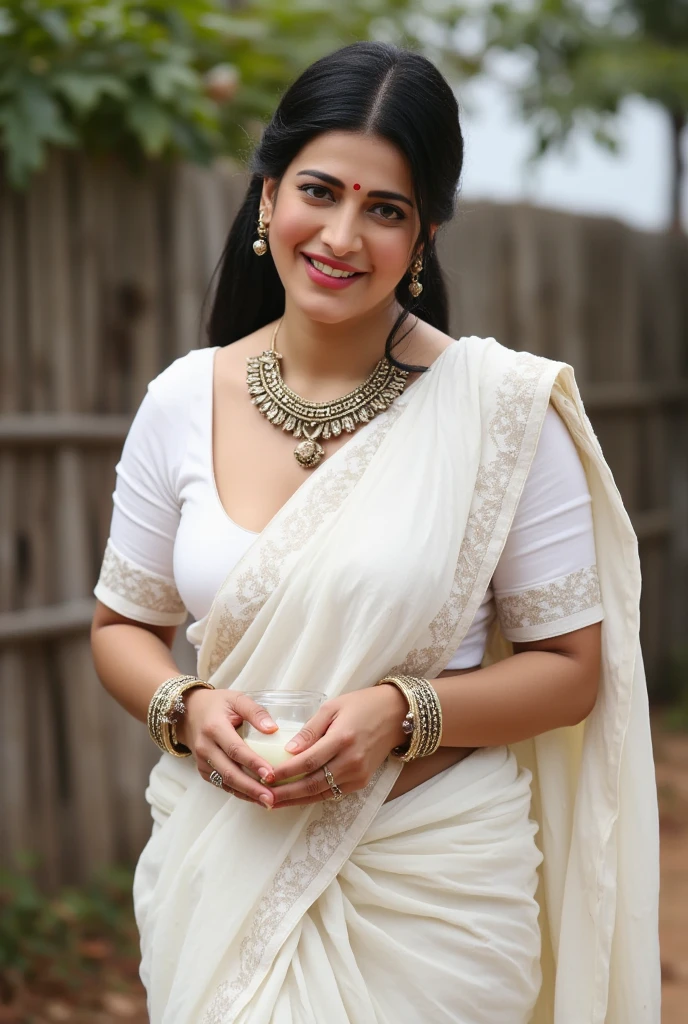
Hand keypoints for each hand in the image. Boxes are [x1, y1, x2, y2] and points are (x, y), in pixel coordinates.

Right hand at [178, 688, 280, 807]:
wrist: (189, 713)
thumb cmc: (217, 705)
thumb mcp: (236, 699)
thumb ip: (255, 711)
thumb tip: (273, 729)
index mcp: (214, 728)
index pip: (235, 749)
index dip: (253, 763)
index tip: (271, 774)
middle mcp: (205, 747)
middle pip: (229, 772)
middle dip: (251, 787)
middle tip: (271, 797)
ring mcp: (202, 761)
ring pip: (225, 782)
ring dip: (247, 794)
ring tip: (268, 802)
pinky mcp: (203, 770)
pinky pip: (222, 784)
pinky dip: (239, 792)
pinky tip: (255, 797)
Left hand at [267, 684, 408, 808]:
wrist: (395, 715)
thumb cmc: (361, 705)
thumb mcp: (332, 708)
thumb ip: (310, 730)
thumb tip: (288, 751)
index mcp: (342, 739)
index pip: (307, 762)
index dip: (285, 772)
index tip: (265, 776)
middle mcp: (352, 761)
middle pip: (312, 784)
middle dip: (286, 793)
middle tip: (264, 796)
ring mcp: (358, 775)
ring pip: (321, 793)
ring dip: (296, 799)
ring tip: (274, 801)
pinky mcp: (362, 782)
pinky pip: (332, 793)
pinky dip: (313, 797)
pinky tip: (296, 797)